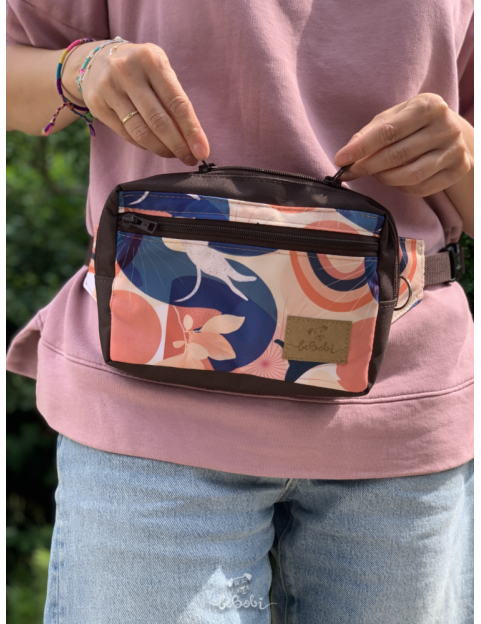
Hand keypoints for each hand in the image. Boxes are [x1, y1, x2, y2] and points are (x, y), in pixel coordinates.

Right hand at [65, 41, 208, 165]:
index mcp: (151, 59)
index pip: (177, 102)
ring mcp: (109, 88)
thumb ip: (174, 101)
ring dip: (161, 149)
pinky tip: (154, 146)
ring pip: (141, 132)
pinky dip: (144, 145)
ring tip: (174, 154)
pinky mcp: (97, 104)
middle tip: (189, 159)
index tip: (202, 152)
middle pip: (158, 120)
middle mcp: (128, 71)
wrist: (95, 61)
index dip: (192, 130)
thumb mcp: (159, 72)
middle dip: (178, 145)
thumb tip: (193, 139)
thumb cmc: (140, 70)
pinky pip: (127, 134)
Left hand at [334, 93, 472, 197]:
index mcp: (428, 105)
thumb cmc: (416, 124)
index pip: (388, 131)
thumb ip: (371, 132)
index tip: (341, 159)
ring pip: (410, 175)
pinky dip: (402, 187)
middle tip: (351, 172)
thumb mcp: (395, 116)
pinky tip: (396, 179)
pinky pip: (421, 188)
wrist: (452, 133)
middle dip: (368, 166)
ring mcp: (455, 150)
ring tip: (376, 174)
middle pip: (397, 155)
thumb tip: (348, 154)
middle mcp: (446, 126)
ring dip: (385, 178)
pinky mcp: (458, 169)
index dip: (361, 148)